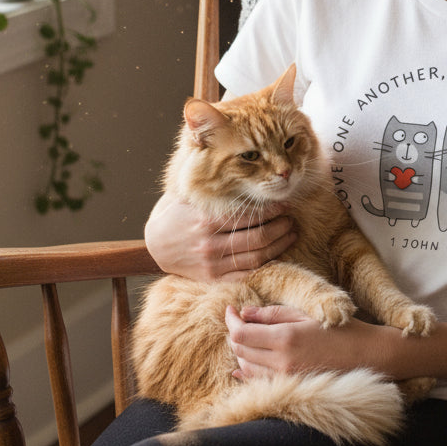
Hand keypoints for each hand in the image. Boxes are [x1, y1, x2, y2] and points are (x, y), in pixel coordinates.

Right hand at [144, 194, 296, 282]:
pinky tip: (276, 255)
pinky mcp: (212, 278)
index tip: (285, 205)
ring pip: (255, 257)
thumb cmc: (175, 214)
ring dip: (278, 246)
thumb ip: (212, 188)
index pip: (249, 217)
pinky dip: (264, 265)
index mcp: (206, 221)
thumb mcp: (189, 196)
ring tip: (291, 235)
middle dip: (280, 228)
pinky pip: (245, 274)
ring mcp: (212, 264)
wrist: (155, 244)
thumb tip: (235, 167)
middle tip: (291, 220)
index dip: (272, 211)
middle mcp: (211, 244)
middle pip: (257, 238)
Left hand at [225, 304, 384, 380]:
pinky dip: (247, 371)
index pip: (240, 334)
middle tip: (237, 319)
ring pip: (246, 367)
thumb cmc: (340, 329)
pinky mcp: (291, 388)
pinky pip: (258, 382)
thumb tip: (244, 312)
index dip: (230, 321)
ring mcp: (286, 379)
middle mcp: (282, 362)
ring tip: (245, 336)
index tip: (230, 309)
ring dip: (241, 351)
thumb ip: (273, 314)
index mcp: (285, 338)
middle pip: (240, 350)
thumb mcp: (306, 314)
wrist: (368, 357)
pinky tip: (243, 365)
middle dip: (234, 333)